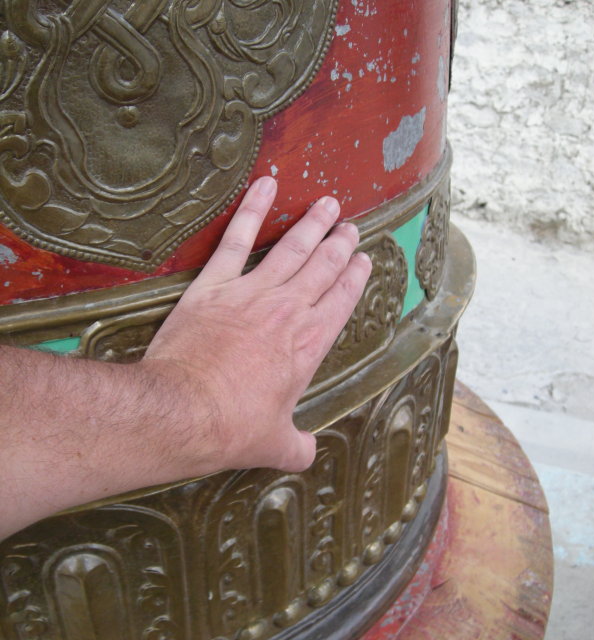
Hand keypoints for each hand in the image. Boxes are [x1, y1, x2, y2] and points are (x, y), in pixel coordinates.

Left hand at [143, 176, 371, 473]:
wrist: (183, 411)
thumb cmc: (232, 428)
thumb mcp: (276, 445)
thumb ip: (298, 446)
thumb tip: (307, 453)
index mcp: (308, 346)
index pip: (341, 301)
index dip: (354, 278)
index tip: (364, 260)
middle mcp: (287, 312)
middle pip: (322, 267)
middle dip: (339, 244)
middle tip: (351, 226)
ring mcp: (251, 293)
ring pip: (291, 248)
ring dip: (312, 224)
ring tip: (328, 204)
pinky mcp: (214, 286)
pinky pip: (237, 239)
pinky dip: (252, 210)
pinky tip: (267, 185)